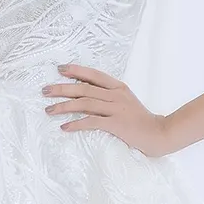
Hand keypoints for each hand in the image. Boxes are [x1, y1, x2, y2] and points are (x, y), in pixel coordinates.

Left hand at [42, 64, 170, 155]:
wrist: (158, 133)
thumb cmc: (140, 120)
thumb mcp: (125, 101)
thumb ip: (109, 96)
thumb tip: (86, 95)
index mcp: (118, 87)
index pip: (94, 75)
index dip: (76, 71)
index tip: (60, 69)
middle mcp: (116, 95)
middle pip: (84, 88)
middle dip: (62, 88)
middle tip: (45, 90)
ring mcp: (116, 109)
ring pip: (85, 103)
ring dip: (64, 106)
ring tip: (49, 110)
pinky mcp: (116, 124)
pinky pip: (92, 122)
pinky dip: (77, 124)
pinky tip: (65, 127)